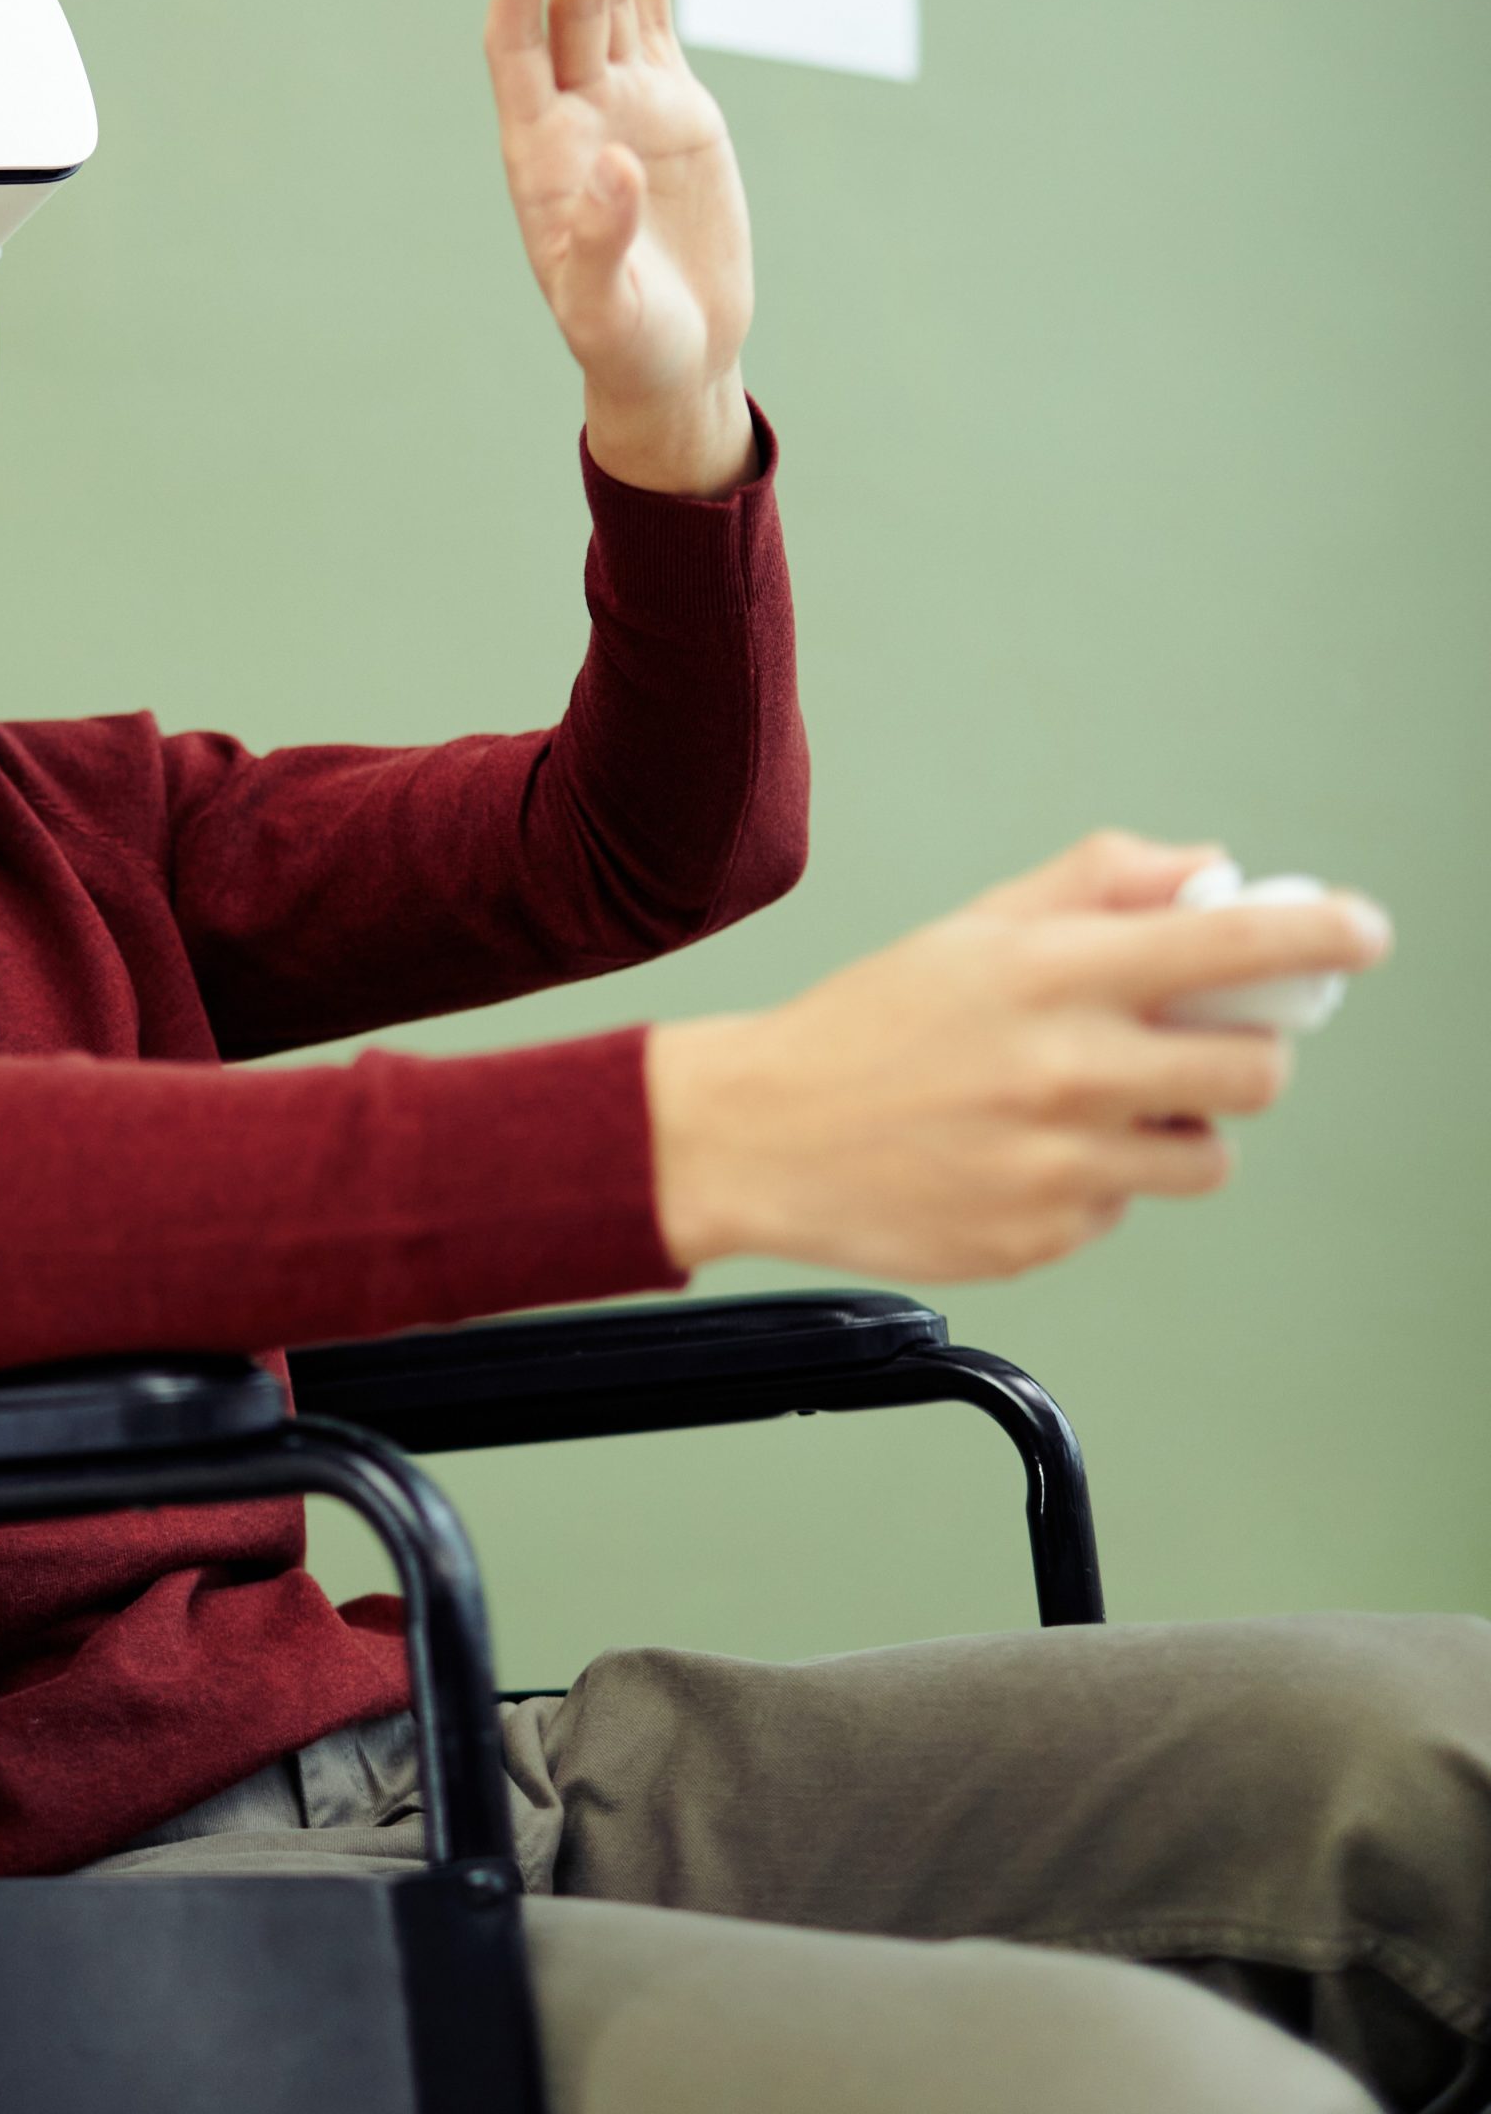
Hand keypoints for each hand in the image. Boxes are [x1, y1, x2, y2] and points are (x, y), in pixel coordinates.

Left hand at [485, 0, 755, 496]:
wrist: (677, 356)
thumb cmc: (627, 347)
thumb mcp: (607, 311)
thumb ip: (603, 243)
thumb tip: (615, 166)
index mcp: (539, 160)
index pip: (514, 53)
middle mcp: (573, 122)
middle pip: (567, 18)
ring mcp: (622, 111)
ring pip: (608, 13)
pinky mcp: (671, 114)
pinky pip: (654, 32)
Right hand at [647, 833, 1394, 1280]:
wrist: (755, 1135)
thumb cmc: (863, 1028)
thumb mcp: (972, 929)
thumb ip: (1099, 885)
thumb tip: (1210, 874)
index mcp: (1050, 975)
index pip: (1235, 943)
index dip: (1324, 932)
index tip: (1358, 932)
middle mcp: (1064, 1070)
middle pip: (1255, 1074)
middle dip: (1243, 1057)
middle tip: (1194, 1049)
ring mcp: (1055, 1166)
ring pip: (1205, 1161)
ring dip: (1174, 1134)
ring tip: (1091, 1114)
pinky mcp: (1039, 1239)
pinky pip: (1121, 1213)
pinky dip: (1091, 1187)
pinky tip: (1015, 1160)